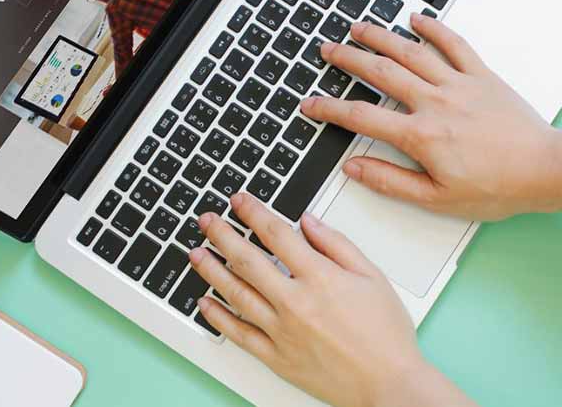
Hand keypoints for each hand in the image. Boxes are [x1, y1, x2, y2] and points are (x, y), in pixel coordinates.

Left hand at [190, 194, 476, 406]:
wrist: (390, 385)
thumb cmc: (386, 334)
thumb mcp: (371, 276)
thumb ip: (336, 244)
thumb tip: (308, 220)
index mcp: (319, 278)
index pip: (276, 234)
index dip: (253, 212)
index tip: (239, 201)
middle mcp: (295, 303)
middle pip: (248, 260)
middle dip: (222, 235)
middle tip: (206, 221)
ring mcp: (282, 331)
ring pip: (237, 294)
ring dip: (212, 270)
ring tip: (196, 253)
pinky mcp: (277, 358)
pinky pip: (240, 334)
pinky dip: (219, 318)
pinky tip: (205, 303)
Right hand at [300, 14, 561, 220]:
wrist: (547, 171)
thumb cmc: (497, 186)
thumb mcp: (436, 198)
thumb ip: (390, 181)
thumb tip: (354, 167)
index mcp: (420, 135)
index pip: (361, 116)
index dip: (329, 109)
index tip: (310, 104)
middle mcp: (435, 102)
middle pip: (381, 72)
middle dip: (348, 59)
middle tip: (327, 50)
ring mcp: (458, 84)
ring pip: (411, 52)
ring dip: (380, 37)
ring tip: (358, 28)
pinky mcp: (481, 76)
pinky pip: (455, 44)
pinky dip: (435, 28)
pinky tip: (417, 19)